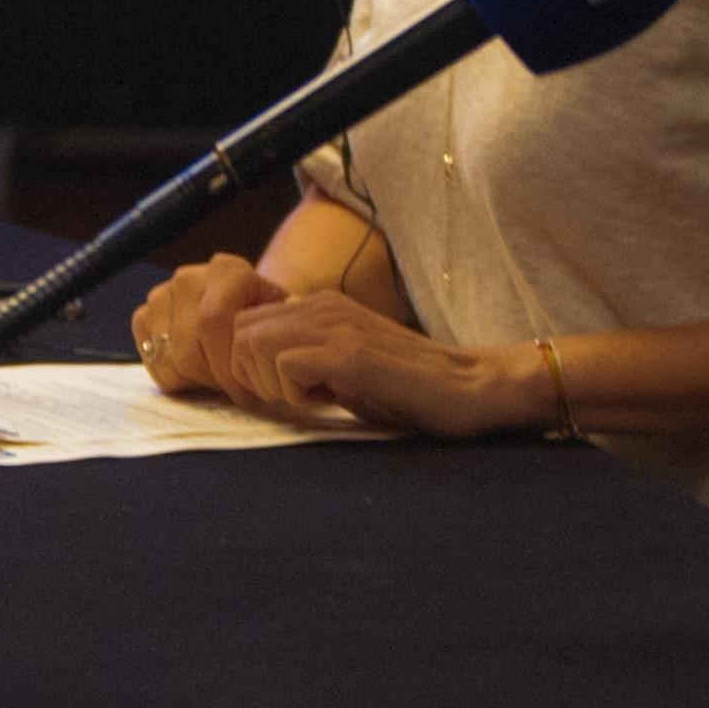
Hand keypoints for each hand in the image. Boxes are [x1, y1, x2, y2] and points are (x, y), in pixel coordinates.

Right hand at [127, 253, 281, 401]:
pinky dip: (171, 376)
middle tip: (232, 391)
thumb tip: (273, 353)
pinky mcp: (144, 315)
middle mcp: (189, 279)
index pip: (212, 321)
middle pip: (187, 349)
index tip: (243, 393)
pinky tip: (195, 373)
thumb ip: (278, 333)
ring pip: (168, 359)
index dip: (225, 366)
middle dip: (212, 380)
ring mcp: (161, 295)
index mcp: (226, 272)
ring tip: (217, 378)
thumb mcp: (280, 319)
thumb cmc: (264, 318)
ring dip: (193, 380)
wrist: (243, 304)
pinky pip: (150, 359)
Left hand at [213, 291, 557, 438]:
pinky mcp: (352, 354)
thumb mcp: (343, 364)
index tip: (281, 394)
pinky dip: (295, 393)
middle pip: (237, 332)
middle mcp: (322, 305)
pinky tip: (329, 403)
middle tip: (294, 400)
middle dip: (250, 375)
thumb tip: (254, 375)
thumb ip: (304, 358)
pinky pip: (287, 365)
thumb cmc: (408, 387)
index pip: (242, 323)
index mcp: (318, 305)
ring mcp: (337, 326)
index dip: (247, 365)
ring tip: (313, 401)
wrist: (471, 388)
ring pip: (252, 344)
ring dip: (271, 384)